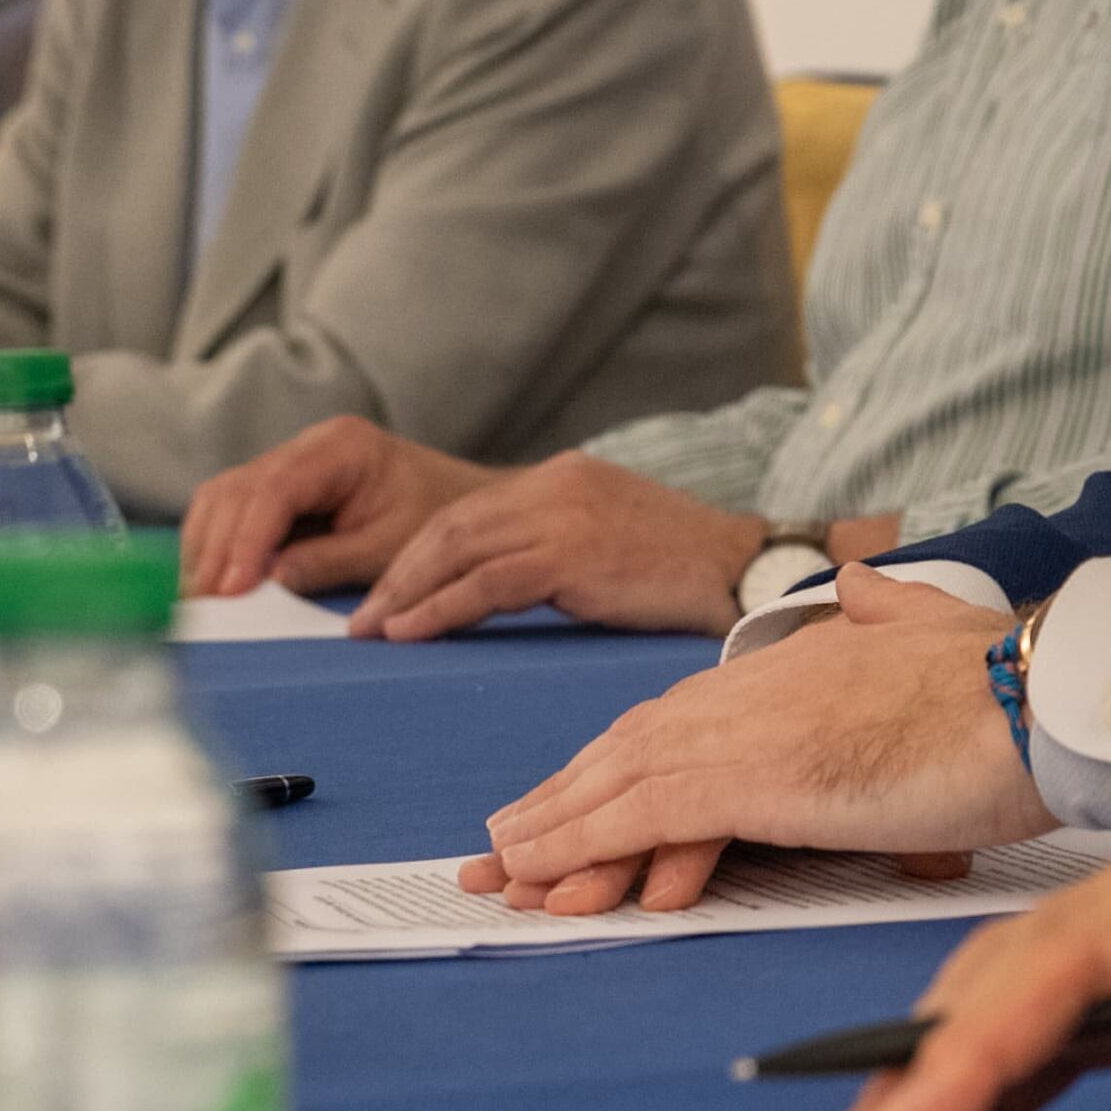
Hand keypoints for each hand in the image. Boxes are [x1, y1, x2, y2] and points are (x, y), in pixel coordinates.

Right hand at [176, 416, 488, 599]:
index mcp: (343, 447)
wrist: (464, 505)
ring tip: (198, 600)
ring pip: (224, 497)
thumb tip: (265, 581)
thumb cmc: (437, 522)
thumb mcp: (390, 549)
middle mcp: (309, 444)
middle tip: (199, 604)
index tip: (230, 589)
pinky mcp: (283, 486)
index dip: (245, 540)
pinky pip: (233, 509)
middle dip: (216, 549)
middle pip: (238, 490)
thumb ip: (328, 562)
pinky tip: (212, 582)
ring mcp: (291, 461)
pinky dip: (217, 544)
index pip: (275, 489)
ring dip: (207, 548)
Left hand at [356, 451, 768, 639]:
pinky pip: (486, 583)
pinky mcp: (574, 552)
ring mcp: (566, 514)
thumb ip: (557, 546)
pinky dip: (439, 608)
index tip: (386, 594)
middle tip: (361, 620)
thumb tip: (501, 582)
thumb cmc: (687, 572)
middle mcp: (558, 484)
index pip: (470, 511)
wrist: (749, 570)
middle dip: (397, 573)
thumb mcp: (612, 540)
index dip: (417, 553)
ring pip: (458, 549)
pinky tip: (411, 632)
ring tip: (373, 631)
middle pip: (451, 524)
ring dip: (405, 592)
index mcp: (565, 477)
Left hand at [463, 568, 1042, 914]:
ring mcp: (749, 729)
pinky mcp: (752, 775)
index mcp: (795, 663)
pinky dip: (580, 843)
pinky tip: (540, 875)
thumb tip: (862, 579)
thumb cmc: (1005, 680)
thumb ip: (888, 609)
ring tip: (498, 872)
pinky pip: (640, 814)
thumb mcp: (935, 627)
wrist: (1038, 692)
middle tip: (500, 850)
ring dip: (551, 831)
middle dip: (562, 803)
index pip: (682, 717)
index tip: (573, 800)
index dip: (618, 763)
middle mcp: (755, 688)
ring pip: (619, 781)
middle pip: (632, 747)